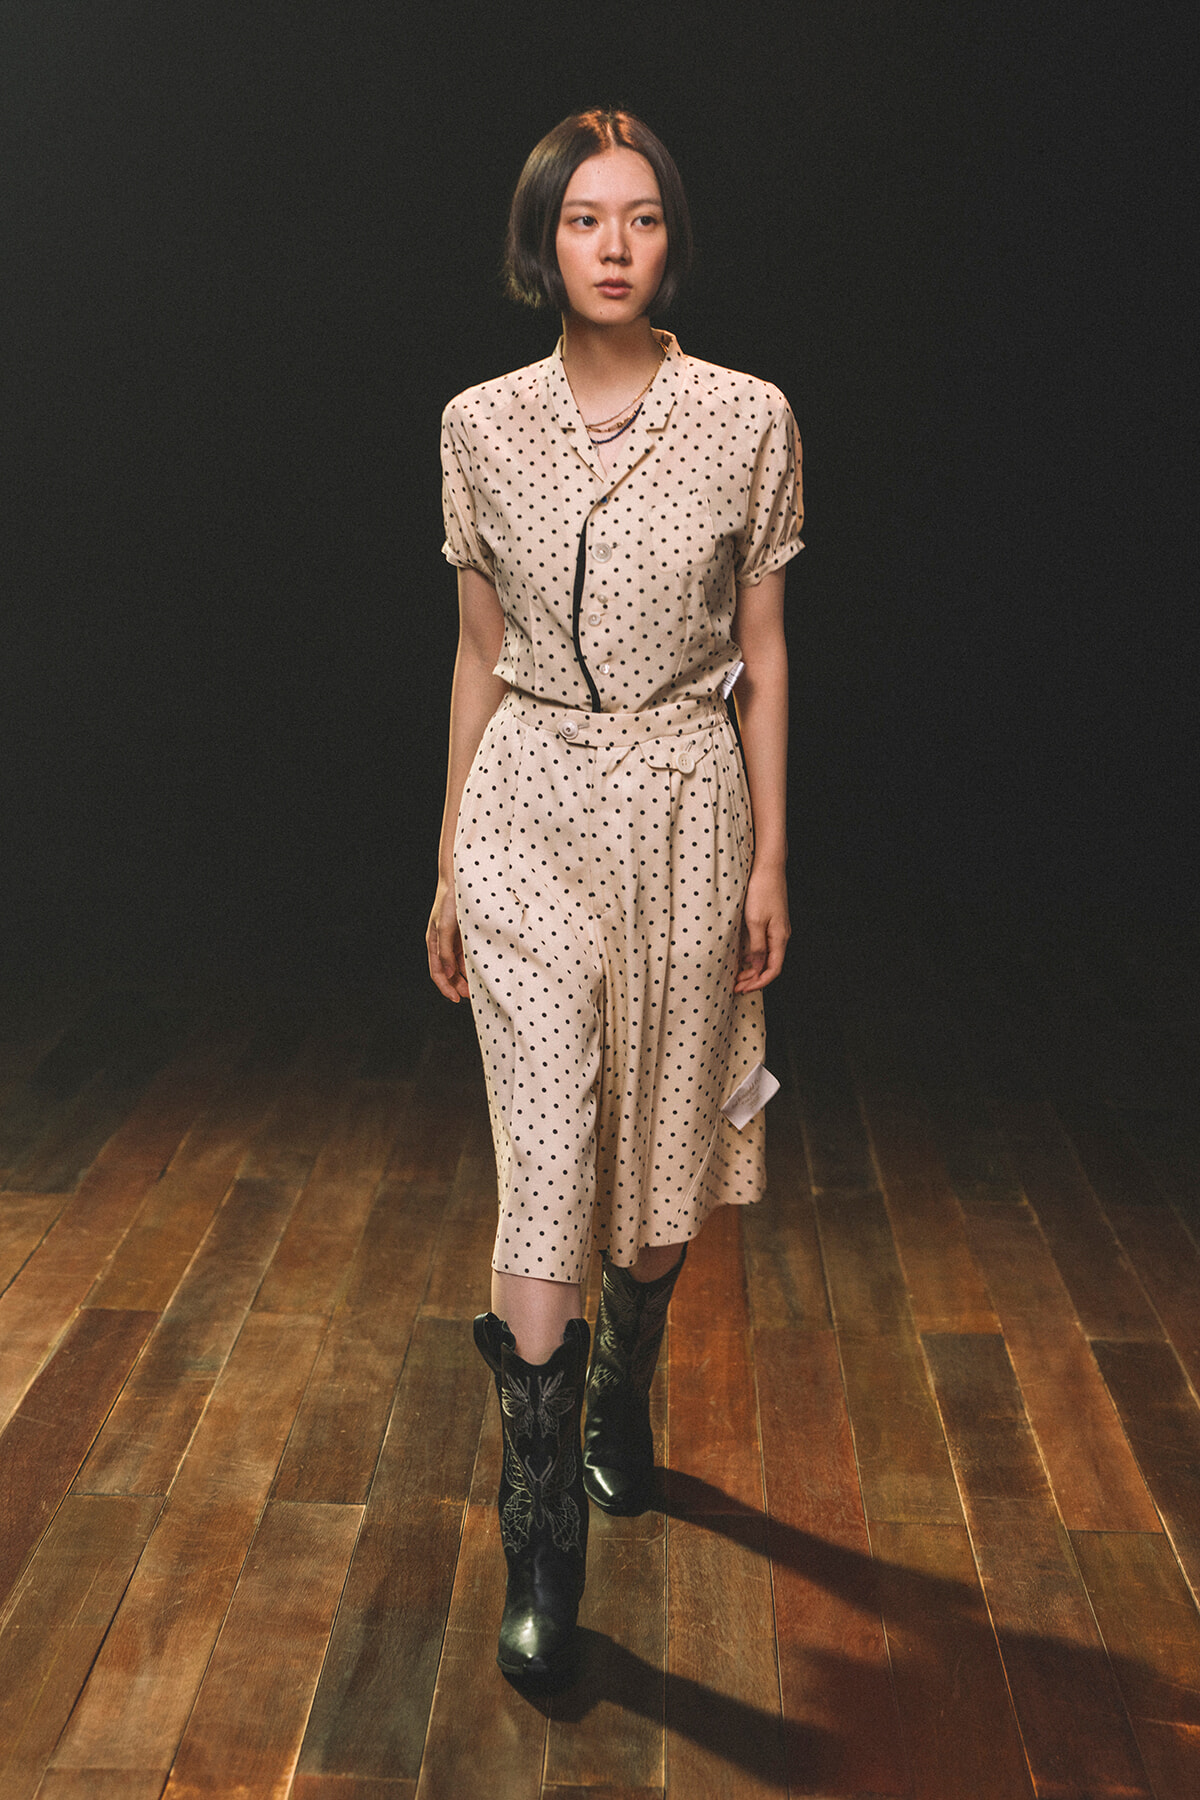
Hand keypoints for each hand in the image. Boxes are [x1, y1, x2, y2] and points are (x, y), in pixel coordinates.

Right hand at [427, 878, 469, 1001]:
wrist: (459, 881)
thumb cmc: (450, 901)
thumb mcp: (447, 927)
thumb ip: (446, 951)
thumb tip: (449, 972)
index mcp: (434, 943)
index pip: (437, 972)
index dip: (445, 988)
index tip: (457, 999)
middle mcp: (442, 943)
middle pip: (448, 972)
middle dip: (457, 985)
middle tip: (471, 996)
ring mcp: (453, 939)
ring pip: (458, 965)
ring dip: (466, 977)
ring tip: (476, 986)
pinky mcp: (463, 934)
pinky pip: (466, 954)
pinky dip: (472, 964)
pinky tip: (480, 969)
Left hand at [734, 861, 789, 992]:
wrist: (768, 867)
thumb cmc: (761, 890)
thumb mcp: (755, 921)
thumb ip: (756, 946)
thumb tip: (756, 967)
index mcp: (780, 937)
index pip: (773, 970)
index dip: (759, 983)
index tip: (743, 990)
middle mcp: (781, 935)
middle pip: (770, 965)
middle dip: (753, 979)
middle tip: (736, 987)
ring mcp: (777, 928)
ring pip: (766, 956)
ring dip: (752, 968)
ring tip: (737, 976)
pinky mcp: (771, 921)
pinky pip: (764, 945)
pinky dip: (753, 955)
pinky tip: (741, 957)